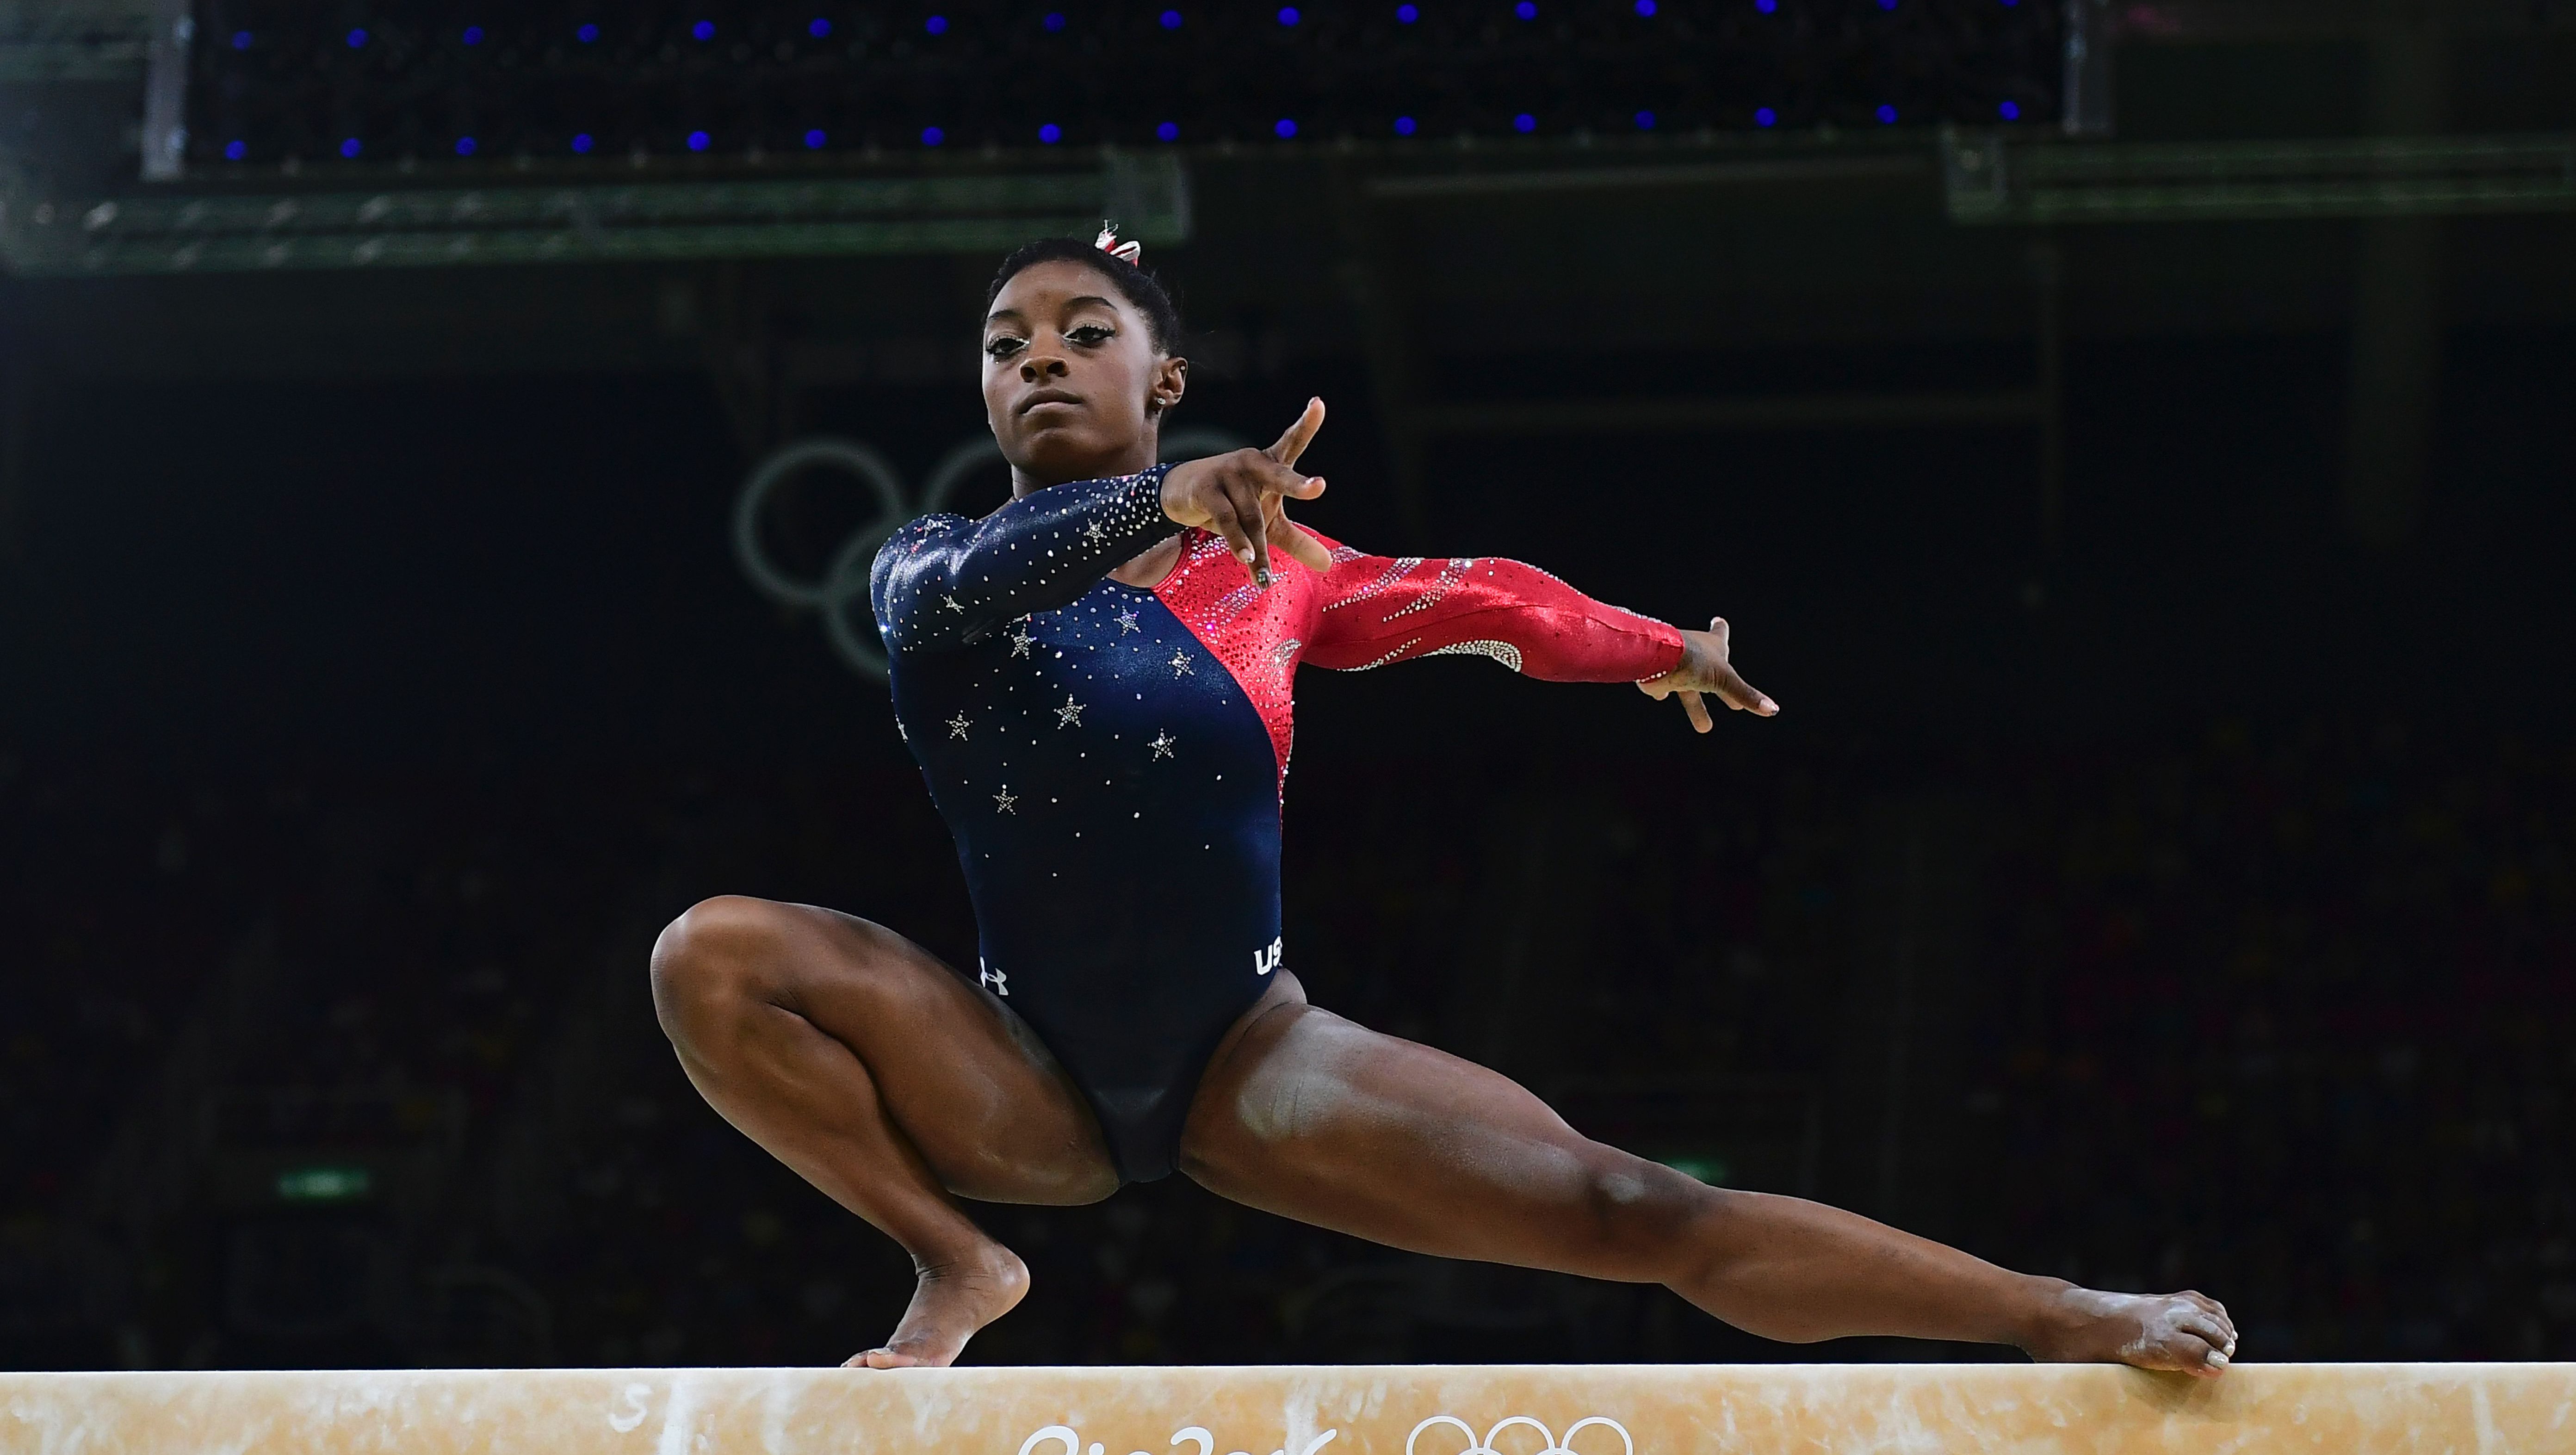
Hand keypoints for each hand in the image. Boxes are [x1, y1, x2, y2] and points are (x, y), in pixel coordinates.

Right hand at [1159, 398, 1334, 586]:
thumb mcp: (1268, 523)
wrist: (1181, 497)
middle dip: (1298, 484)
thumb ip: (1298, 541)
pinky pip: (1227, 519)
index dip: (1306, 424)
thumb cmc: (1235, 505)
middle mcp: (1251, 463)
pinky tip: (1247, 559)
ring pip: (1251, 516)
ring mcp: (1228, 473)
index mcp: (1270, 464)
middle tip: (1319, 486)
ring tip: (1263, 577)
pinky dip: (1238, 542)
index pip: (1292, 442)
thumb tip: (1328, 565)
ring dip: (1258, 549)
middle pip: (1279, 476)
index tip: (1318, 403)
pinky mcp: (1206, 489)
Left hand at [1637, 615, 1777, 730]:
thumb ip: (1745, 695)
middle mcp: (1694, 653)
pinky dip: (1662, 690)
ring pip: (1689, 688)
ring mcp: (1676, 664)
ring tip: (1705, 728)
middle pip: (1710, 670)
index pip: (1720, 635)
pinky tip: (1662, 697)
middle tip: (1733, 706)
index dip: (1721, 629)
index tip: (1719, 621)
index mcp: (1712, 645)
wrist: (1657, 660)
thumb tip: (1772, 709)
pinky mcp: (1660, 675)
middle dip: (1722, 687)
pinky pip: (1662, 685)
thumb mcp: (1725, 679)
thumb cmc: (1694, 662)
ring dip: (1697, 707)